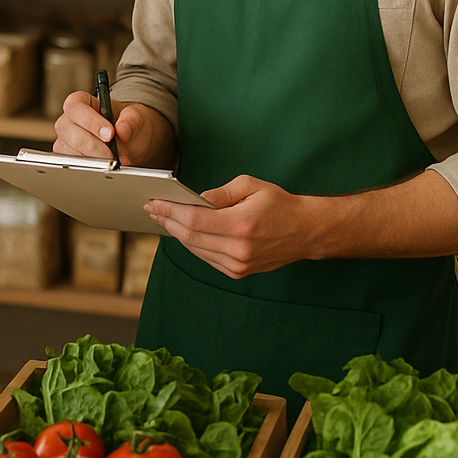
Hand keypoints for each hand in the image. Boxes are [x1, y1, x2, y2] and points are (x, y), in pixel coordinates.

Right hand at [53, 92, 174, 167]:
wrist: (132, 141)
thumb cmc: (129, 124)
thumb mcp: (136, 117)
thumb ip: (131, 120)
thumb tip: (122, 130)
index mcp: (81, 102)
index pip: (75, 107)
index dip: (90, 121)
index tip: (109, 133)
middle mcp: (69, 120)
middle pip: (69, 131)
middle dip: (93, 145)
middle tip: (113, 154)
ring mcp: (65, 141)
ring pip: (69, 151)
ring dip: (92, 159)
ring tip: (111, 161)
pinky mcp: (67, 159)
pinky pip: (72, 165)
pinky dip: (89, 168)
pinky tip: (103, 167)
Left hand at [145, 174, 315, 278]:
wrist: (305, 231)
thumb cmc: (278, 203)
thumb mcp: (250, 185)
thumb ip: (219, 193)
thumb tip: (193, 200)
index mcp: (241, 225)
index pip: (194, 220)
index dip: (170, 211)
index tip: (153, 202)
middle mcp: (239, 249)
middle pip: (190, 237)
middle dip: (167, 222)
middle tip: (152, 209)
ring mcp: (239, 265)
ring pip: (196, 250)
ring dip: (176, 234)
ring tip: (162, 218)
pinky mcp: (239, 272)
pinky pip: (206, 258)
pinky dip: (192, 244)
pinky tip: (182, 232)